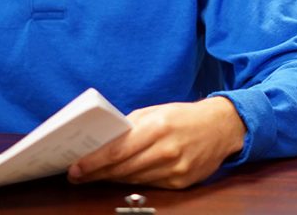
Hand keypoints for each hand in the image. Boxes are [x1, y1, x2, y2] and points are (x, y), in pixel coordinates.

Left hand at [67, 96, 245, 188]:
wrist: (220, 127)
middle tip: (77, 175)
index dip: (94, 162)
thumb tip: (103, 140)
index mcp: (156, 127)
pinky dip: (132, 181)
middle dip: (96, 173)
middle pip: (122, 169)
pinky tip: (119, 178)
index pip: (117, 151)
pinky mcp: (181, 183)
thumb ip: (130, 126)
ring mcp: (174, 169)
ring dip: (111, 179)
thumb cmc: (182, 116)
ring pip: (133, 180)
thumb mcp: (154, 112)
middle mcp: (166, 150)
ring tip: (93, 176)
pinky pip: (148, 185)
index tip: (76, 167)